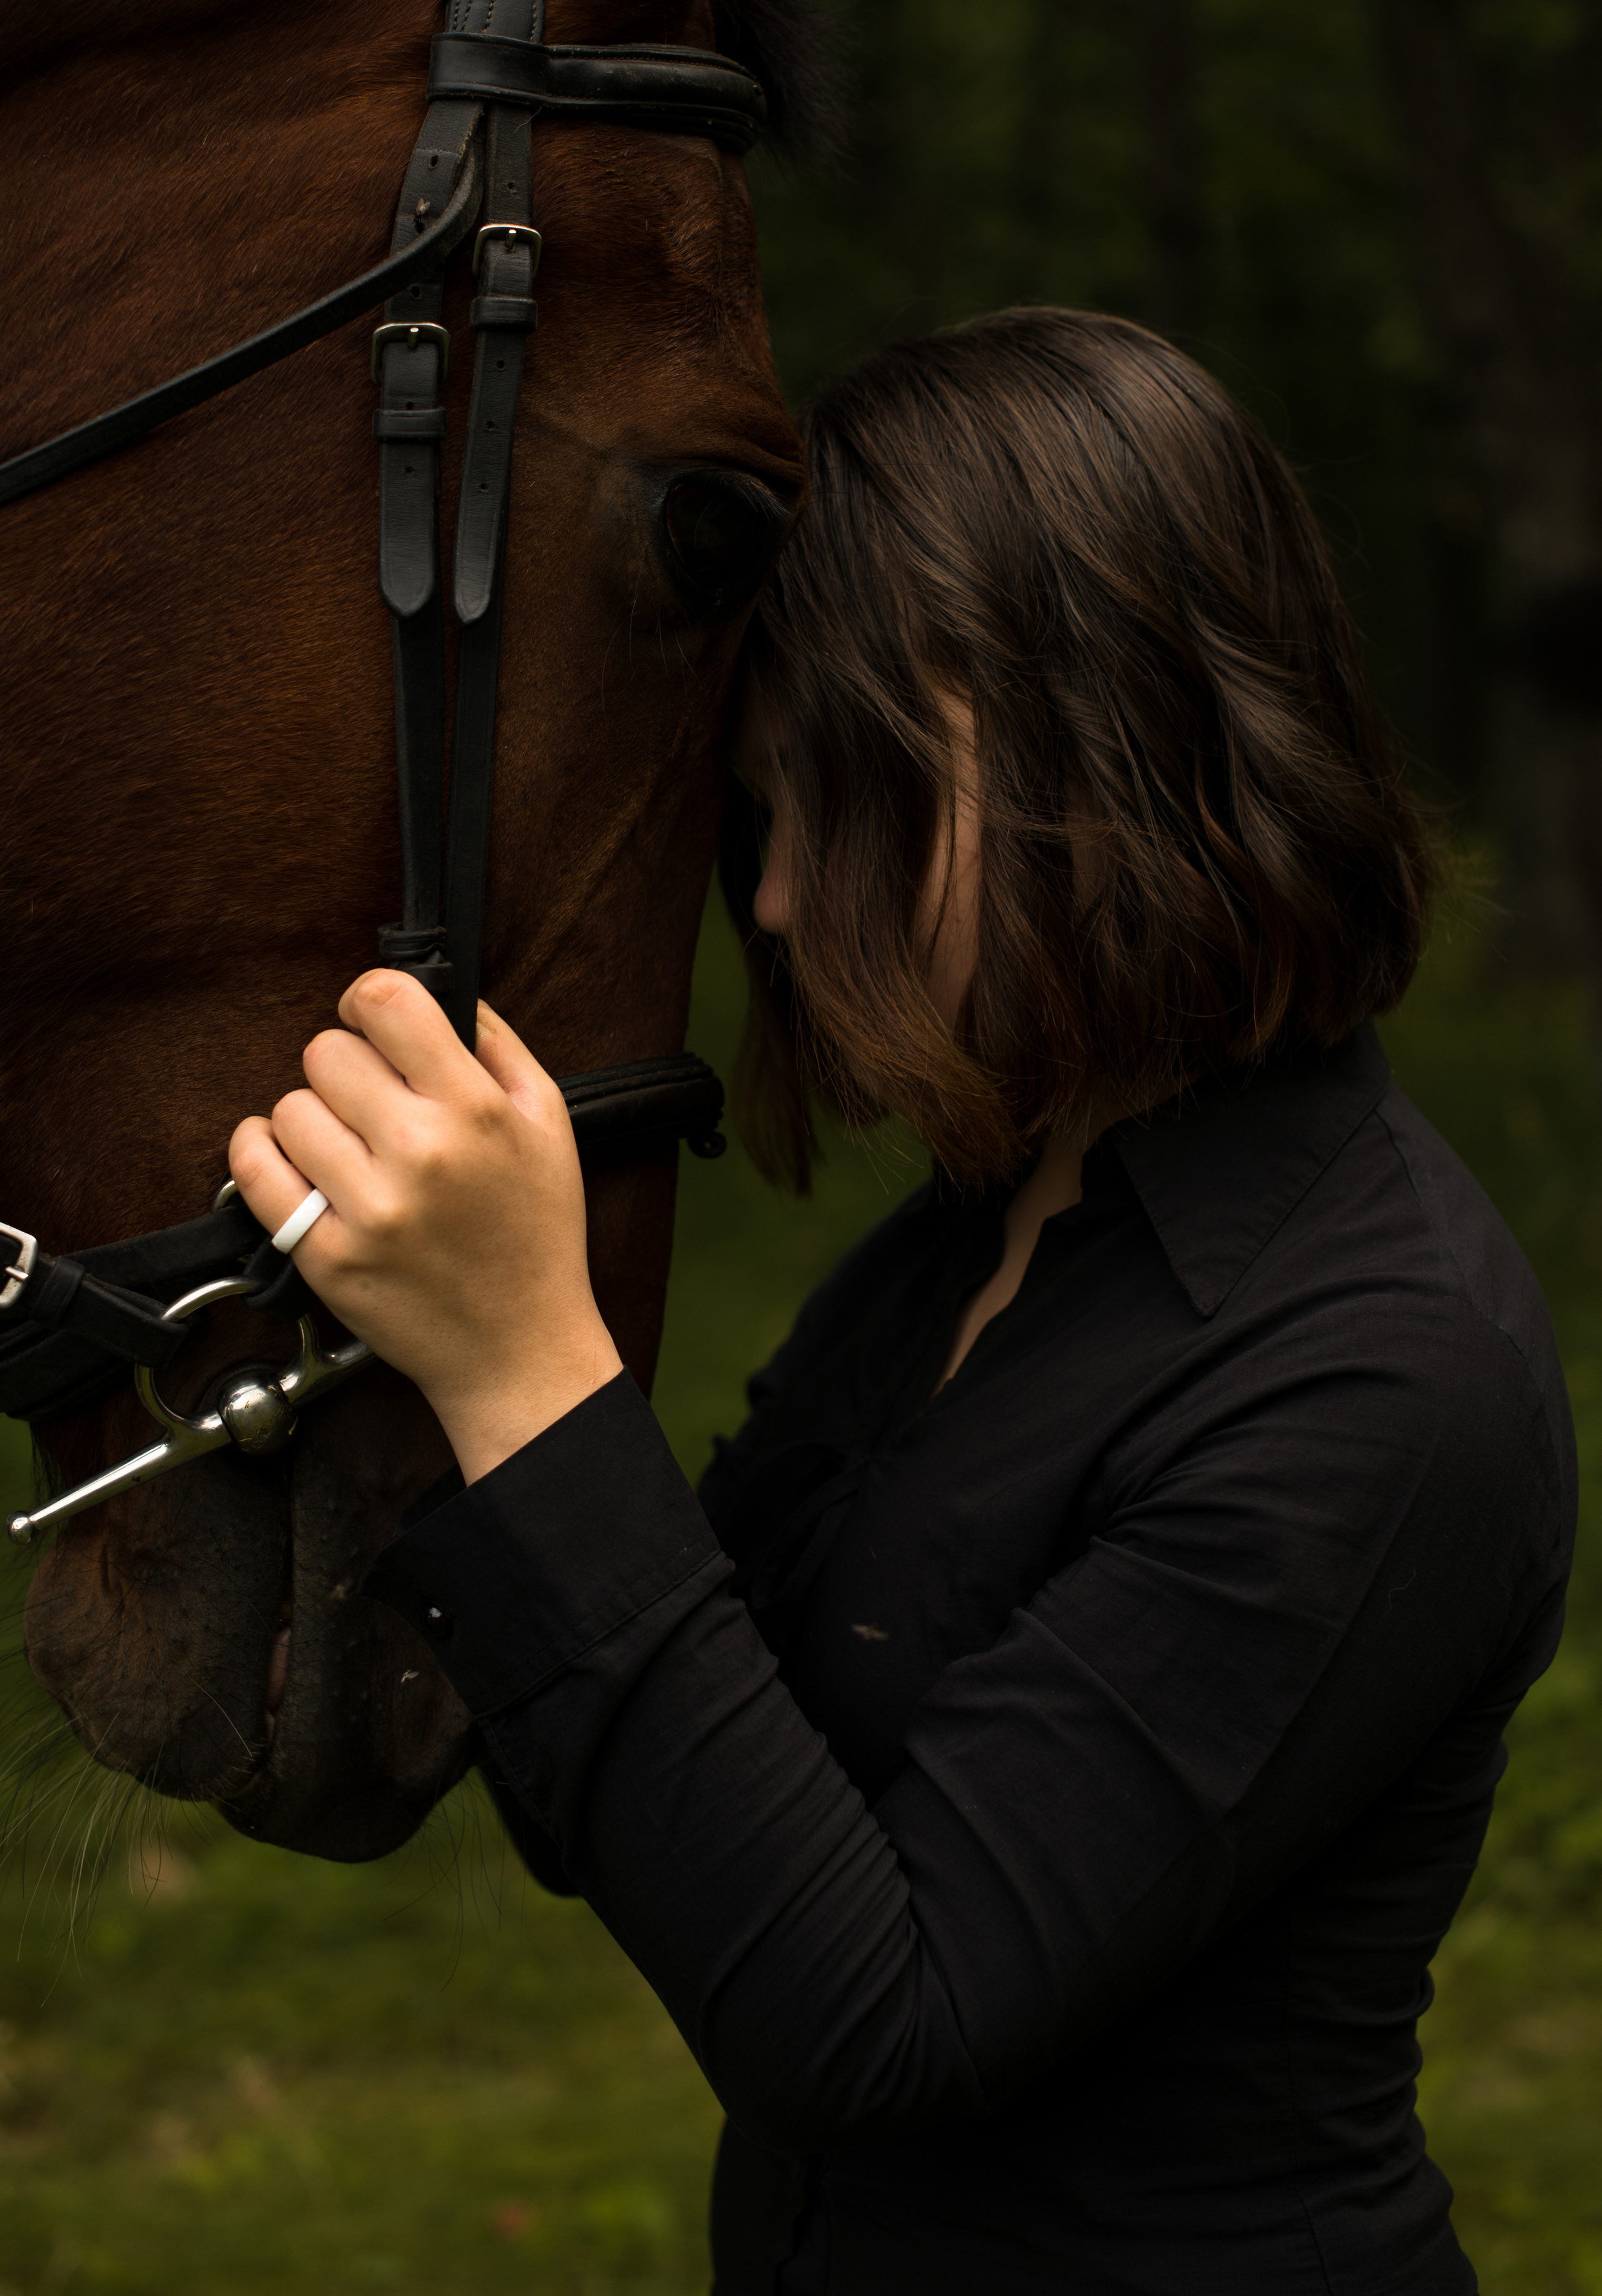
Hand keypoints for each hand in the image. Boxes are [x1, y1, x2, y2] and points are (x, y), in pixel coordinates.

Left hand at [228, 971, 621, 1482]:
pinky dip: (259, 1154)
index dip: (368, 1000)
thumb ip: (498, 1045)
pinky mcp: (327, 1256)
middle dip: (346, 1069)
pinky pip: (253, 1171)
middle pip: (326, 1051)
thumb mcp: (549, 1123)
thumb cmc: (535, 1234)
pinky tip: (291, 1161)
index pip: (387, 1000)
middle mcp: (421, 1152)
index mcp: (478, 1109)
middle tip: (372, 1105)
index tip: (372, 1024)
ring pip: (288, 1108)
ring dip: (312, 1119)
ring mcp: (370, 1208)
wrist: (519, 1348)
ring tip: (348, 1149)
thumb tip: (441, 991)